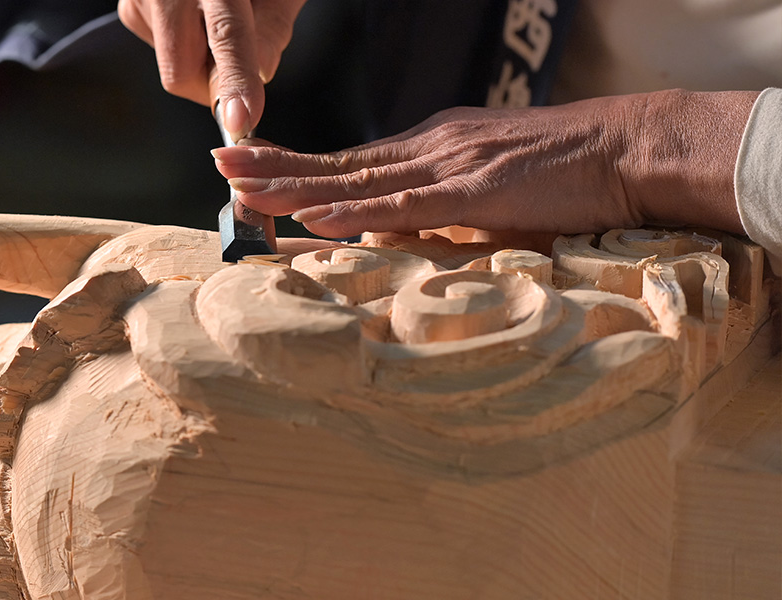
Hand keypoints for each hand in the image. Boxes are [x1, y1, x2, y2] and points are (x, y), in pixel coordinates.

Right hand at [118, 0, 306, 137]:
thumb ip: (273, 30)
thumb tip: (257, 81)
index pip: (226, 36)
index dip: (234, 81)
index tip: (238, 119)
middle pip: (181, 74)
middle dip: (214, 86)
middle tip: (241, 70)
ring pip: (171, 67)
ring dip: (201, 61)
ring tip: (218, 16)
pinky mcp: (129, 6)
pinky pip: (158, 49)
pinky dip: (185, 43)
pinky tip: (195, 13)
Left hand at [212, 90, 757, 238]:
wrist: (626, 149)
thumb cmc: (563, 175)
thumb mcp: (485, 189)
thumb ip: (433, 207)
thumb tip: (383, 231)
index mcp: (430, 149)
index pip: (350, 162)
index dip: (296, 166)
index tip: (249, 169)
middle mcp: (428, 149)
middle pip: (339, 163)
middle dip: (275, 165)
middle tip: (219, 163)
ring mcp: (449, 167)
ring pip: (358, 179)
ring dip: (296, 185)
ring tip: (243, 185)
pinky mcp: (476, 191)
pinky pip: (406, 205)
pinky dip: (357, 211)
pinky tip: (315, 215)